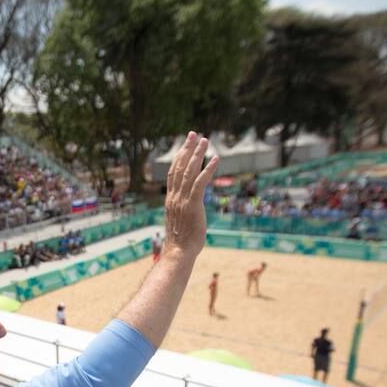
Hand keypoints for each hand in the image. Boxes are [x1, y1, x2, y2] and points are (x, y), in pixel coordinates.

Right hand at [163, 132, 218, 258]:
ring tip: (205, 140)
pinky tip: (215, 159)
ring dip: (198, 154)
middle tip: (194, 134)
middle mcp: (175, 196)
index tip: (184, 145)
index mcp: (171, 199)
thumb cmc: (181, 242)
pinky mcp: (193, 205)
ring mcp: (183, 200)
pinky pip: (200, 183)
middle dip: (187, 149)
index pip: (173, 173)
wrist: (179, 252)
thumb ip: (182, 211)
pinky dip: (208, 169)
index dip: (179, 157)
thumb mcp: (180, 222)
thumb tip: (187, 210)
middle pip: (180, 167)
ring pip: (189, 171)